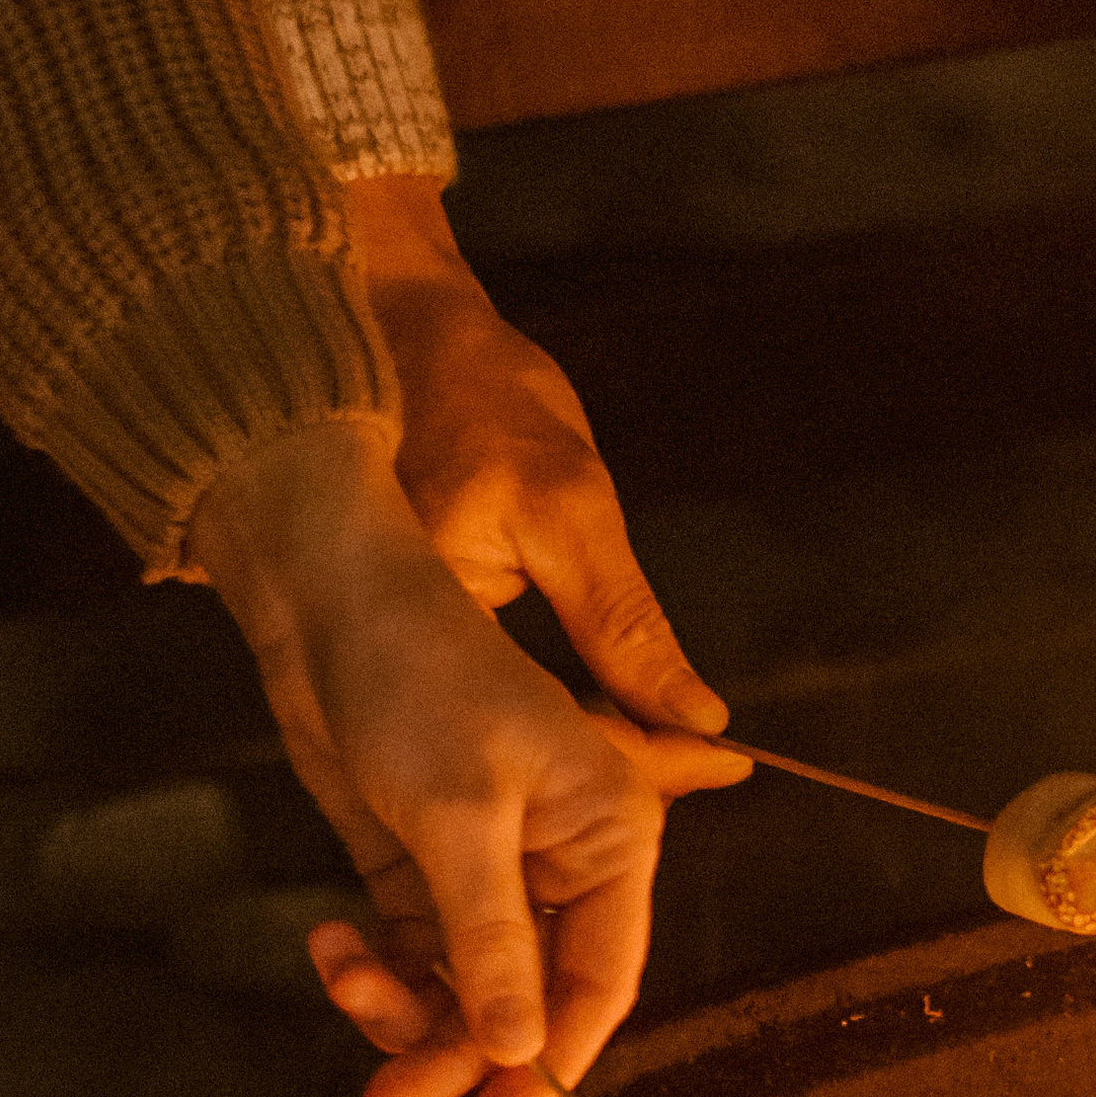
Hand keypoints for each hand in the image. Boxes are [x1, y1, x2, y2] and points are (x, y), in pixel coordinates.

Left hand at [190, 426, 744, 1096]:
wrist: (326, 606)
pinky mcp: (425, 868)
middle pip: (529, 1000)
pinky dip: (373, 969)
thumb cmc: (415, 679)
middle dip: (459, 1049)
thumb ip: (492, 941)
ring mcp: (492, 869)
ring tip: (345, 982)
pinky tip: (331, 944)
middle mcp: (564, 861)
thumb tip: (518, 1053)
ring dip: (406, 1011)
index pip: (602, 979)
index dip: (552, 1060)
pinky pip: (416, 956)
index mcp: (611, 835)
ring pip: (468, 990)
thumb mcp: (457, 816)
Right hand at [349, 173, 723, 748]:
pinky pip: (478, 708)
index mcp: (414, 631)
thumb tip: (698, 719)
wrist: (392, 328)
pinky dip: (540, 715)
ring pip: (502, 740)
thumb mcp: (568, 502)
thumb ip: (624, 625)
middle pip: (516, 760)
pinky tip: (599, 712)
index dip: (637, 762)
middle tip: (708, 761)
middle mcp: (378, 666)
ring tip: (670, 747)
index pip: (539, 739)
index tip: (718, 763)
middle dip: (614, 767)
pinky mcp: (391, 649)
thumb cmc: (476, 391)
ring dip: (582, 746)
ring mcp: (377, 662)